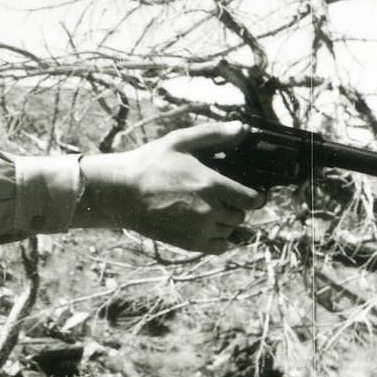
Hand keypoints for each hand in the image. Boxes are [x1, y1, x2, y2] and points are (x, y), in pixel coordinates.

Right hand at [73, 122, 263, 253]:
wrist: (122, 193)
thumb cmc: (150, 164)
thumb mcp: (179, 141)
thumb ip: (213, 134)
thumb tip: (242, 128)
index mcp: (211, 184)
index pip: (252, 200)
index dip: (254, 196)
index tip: (249, 192)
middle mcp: (209, 210)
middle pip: (241, 216)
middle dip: (236, 206)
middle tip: (221, 197)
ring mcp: (199, 229)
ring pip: (230, 231)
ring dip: (226, 221)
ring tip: (209, 209)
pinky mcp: (189, 243)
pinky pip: (219, 248)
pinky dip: (219, 239)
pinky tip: (207, 227)